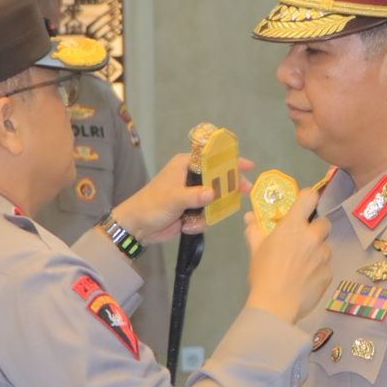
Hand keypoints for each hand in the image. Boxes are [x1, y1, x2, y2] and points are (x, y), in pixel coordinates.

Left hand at [112, 152, 249, 243]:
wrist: (137, 227)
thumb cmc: (152, 205)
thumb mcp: (173, 198)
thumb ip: (194, 195)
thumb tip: (213, 193)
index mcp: (185, 166)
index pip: (211, 159)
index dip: (230, 161)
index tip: (248, 166)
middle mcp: (191, 178)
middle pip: (218, 180)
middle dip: (227, 190)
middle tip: (244, 192)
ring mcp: (192, 195)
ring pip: (214, 201)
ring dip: (209, 212)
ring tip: (198, 219)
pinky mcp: (191, 211)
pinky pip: (206, 215)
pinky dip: (199, 223)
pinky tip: (186, 226)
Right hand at [244, 187, 330, 324]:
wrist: (276, 305)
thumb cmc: (263, 274)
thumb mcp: (255, 249)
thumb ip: (255, 229)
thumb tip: (250, 216)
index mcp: (293, 226)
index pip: (310, 197)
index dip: (308, 199)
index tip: (303, 207)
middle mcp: (312, 237)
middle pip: (324, 222)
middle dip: (315, 229)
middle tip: (303, 241)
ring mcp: (324, 255)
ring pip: (326, 246)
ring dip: (317, 251)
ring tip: (303, 266)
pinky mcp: (329, 273)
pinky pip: (326, 266)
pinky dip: (318, 270)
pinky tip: (306, 280)